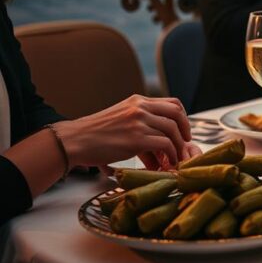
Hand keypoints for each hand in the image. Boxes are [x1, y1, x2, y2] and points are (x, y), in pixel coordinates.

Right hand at [54, 95, 193, 168]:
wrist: (74, 141)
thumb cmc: (94, 134)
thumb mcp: (120, 118)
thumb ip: (140, 122)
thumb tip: (159, 141)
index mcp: (137, 101)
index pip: (172, 103)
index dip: (182, 117)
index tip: (183, 129)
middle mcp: (140, 108)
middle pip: (177, 113)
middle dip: (186, 129)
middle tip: (186, 142)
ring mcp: (139, 122)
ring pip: (172, 130)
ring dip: (179, 145)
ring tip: (177, 157)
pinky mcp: (136, 139)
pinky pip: (165, 144)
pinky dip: (171, 153)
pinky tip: (168, 162)